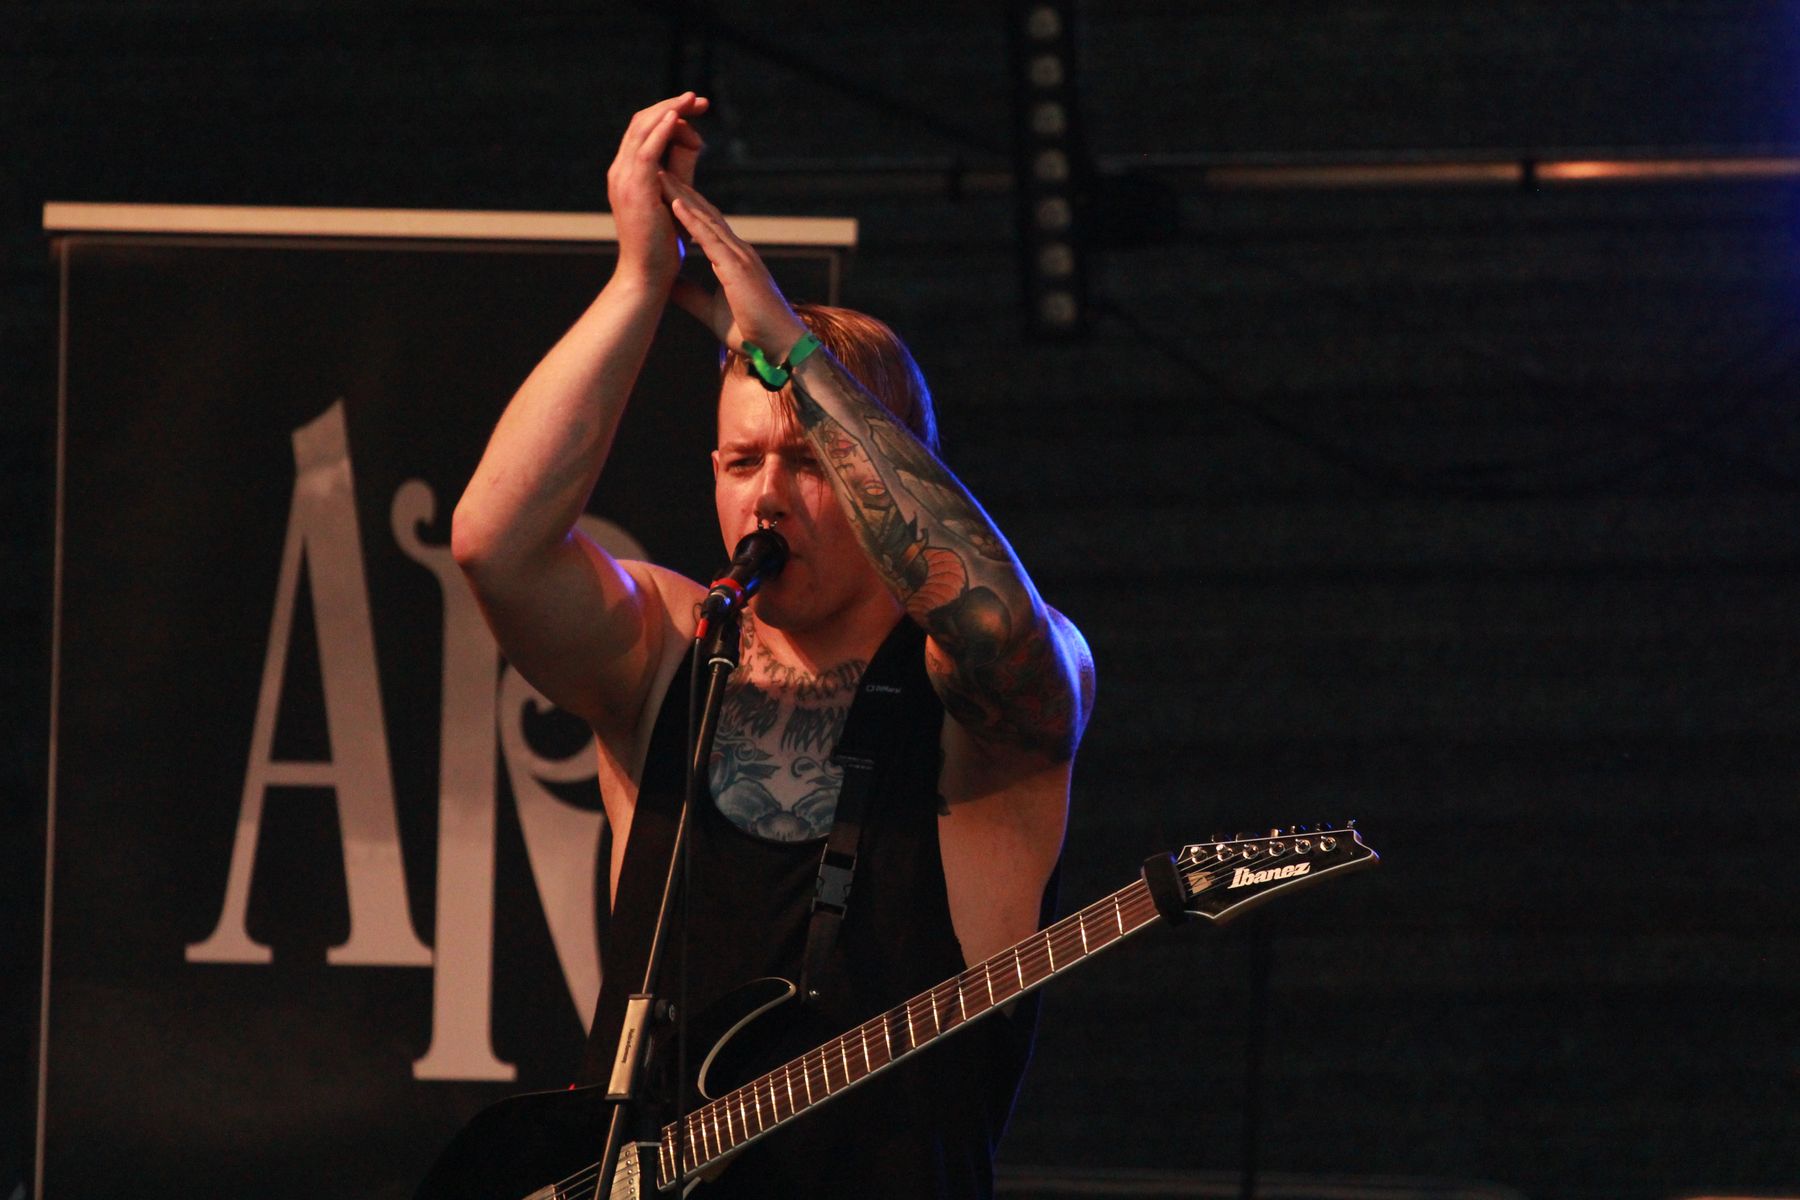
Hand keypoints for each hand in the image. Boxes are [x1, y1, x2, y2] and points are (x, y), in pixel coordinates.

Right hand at [606, 93, 707, 286]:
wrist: (647, 277)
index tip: (697, 110)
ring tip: (693, 100)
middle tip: (700, 100)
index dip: (671, 114)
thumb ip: (681, 169)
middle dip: (673, 106)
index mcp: (627, 173)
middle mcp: (620, 171)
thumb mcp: (675, 198)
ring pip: (643, 129)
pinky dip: (661, 130)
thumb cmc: (663, 246)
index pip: (645, 129)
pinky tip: (678, 117)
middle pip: (642, 122)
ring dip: (670, 110)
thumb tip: (693, 143)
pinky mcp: (635, 189)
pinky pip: (647, 150)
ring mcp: (624, 179)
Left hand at [660, 171, 809, 360]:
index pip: (706, 226)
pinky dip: (692, 220)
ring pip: (706, 218)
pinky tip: (675, 203)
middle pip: (705, 213)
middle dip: (681, 191)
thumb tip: (670, 285)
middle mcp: (738, 252)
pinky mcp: (737, 268)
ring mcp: (740, 257)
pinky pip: (710, 238)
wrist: (779, 349)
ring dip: (681, 196)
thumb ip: (692, 295)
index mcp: (733, 260)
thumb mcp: (711, 311)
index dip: (685, 206)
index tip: (664, 190)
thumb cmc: (751, 334)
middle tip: (659, 169)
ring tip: (660, 175)